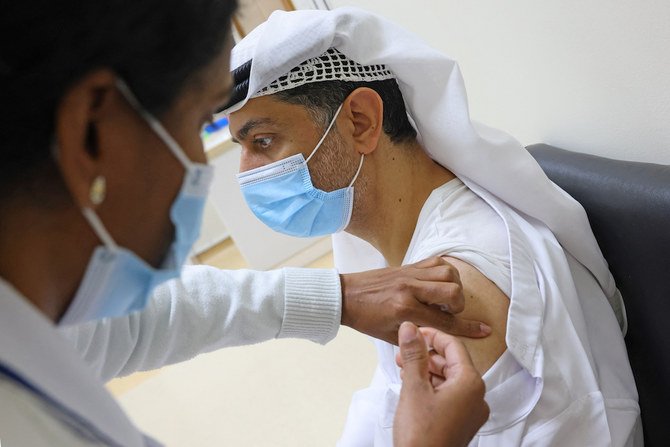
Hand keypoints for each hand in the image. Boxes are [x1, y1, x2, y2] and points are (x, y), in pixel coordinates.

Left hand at [339, 256, 490, 343]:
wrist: (346, 296)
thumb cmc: (367, 320)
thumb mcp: (392, 337)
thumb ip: (420, 337)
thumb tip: (445, 337)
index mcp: (405, 310)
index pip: (444, 321)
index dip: (467, 328)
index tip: (485, 330)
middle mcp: (410, 289)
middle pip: (452, 291)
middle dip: (459, 304)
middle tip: (450, 312)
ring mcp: (409, 274)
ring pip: (448, 272)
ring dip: (454, 286)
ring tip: (445, 298)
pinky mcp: (408, 265)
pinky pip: (436, 261)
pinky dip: (445, 272)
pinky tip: (440, 283)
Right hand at [394, 322, 488, 446]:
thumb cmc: (422, 437)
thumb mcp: (413, 388)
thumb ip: (413, 355)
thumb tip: (410, 330)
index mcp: (470, 384)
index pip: (453, 346)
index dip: (431, 335)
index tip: (414, 331)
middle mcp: (476, 397)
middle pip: (452, 362)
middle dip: (426, 354)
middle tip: (404, 351)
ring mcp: (470, 412)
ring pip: (449, 379)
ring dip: (426, 370)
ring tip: (404, 367)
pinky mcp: (460, 422)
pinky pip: (448, 395)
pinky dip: (431, 386)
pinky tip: (413, 386)